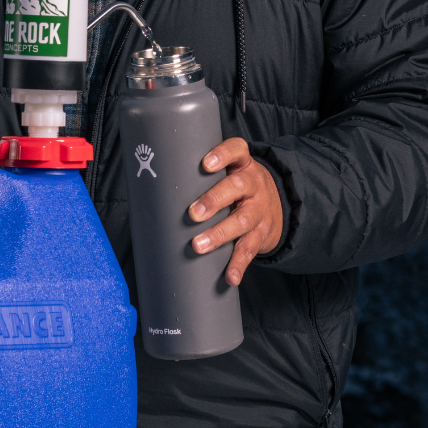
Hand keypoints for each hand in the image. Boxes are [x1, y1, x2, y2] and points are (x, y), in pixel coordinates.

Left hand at [189, 138, 282, 285]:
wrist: (277, 205)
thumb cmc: (236, 186)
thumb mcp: (229, 172)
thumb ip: (200, 175)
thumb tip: (150, 186)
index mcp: (242, 164)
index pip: (237, 150)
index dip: (223, 155)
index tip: (205, 164)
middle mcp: (254, 185)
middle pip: (237, 187)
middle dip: (214, 200)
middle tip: (192, 213)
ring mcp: (260, 210)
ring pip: (242, 220)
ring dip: (220, 234)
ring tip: (198, 246)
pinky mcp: (262, 234)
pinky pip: (250, 249)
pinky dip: (239, 265)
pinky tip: (230, 277)